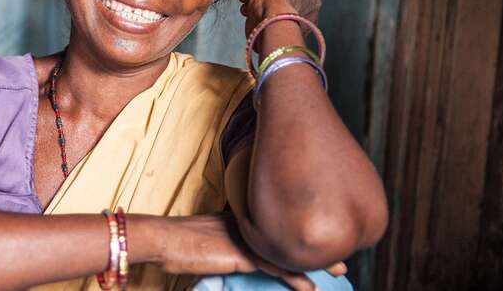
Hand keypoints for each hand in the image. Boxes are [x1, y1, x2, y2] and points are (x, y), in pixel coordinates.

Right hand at [153, 214, 345, 290]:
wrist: (162, 238)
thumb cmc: (176, 241)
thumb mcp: (206, 239)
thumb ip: (225, 244)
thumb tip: (233, 254)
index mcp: (240, 219)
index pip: (277, 224)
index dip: (298, 232)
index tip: (318, 237)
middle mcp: (247, 224)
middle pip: (288, 233)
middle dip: (315, 244)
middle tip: (340, 256)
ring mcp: (244, 237)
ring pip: (286, 248)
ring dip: (313, 262)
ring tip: (337, 270)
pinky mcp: (239, 253)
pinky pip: (273, 265)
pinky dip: (293, 277)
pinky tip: (308, 288)